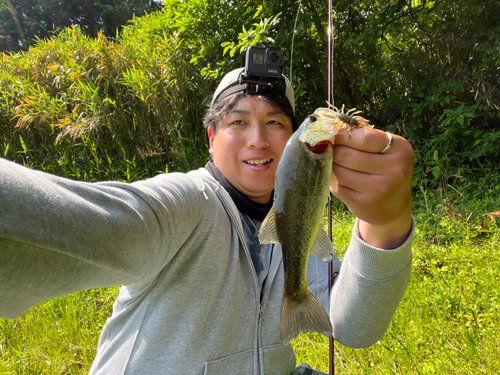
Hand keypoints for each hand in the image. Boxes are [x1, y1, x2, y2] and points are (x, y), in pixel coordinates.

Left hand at [331, 127, 413, 248]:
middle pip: (347, 155)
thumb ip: (365, 139)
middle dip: (334, 150)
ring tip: (333, 162)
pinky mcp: (363, 203)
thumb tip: (332, 131)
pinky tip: (337, 178)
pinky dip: (333, 180)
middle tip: (329, 149)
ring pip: (339, 171)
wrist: (393, 208)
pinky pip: (337, 187)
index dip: (343, 135)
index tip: (334, 135)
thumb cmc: (386, 171)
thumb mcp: (387, 151)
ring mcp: (378, 189)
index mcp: (400, 150)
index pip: (363, 138)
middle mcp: (393, 170)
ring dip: (331, 166)